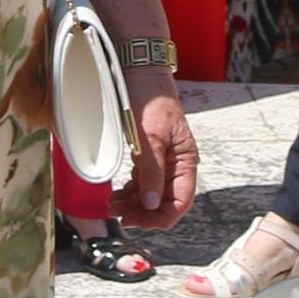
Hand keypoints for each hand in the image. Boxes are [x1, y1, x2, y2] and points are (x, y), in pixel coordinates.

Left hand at [119, 81, 198, 229]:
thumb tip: (152, 205)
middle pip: (164, 200)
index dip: (163, 217)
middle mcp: (175, 163)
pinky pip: (140, 181)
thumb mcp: (150, 137)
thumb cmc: (150, 100)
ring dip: (133, 204)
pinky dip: (129, 191)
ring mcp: (161, 160)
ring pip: (150, 193)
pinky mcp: (147, 154)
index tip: (141, 224)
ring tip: (113, 208)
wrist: (139, 73)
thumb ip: (152, 172)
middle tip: (121, 218)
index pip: (180, 200)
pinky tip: (116, 197)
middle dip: (144, 213)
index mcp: (185, 161)